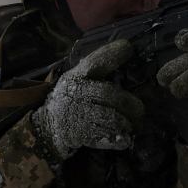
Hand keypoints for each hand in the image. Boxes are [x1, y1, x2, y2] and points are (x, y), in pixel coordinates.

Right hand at [31, 39, 143, 159]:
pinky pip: (104, 138)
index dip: (112, 54)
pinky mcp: (79, 135)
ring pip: (109, 117)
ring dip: (126, 121)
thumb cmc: (70, 99)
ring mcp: (77, 116)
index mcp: (76, 77)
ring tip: (134, 124)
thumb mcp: (75, 80)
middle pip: (107, 94)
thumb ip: (95, 72)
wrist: (48, 125)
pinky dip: (118, 140)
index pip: (94, 62)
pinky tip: (126, 139)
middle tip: (139, 109)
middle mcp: (76, 94)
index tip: (128, 47)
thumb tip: (127, 53)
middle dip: (128, 102)